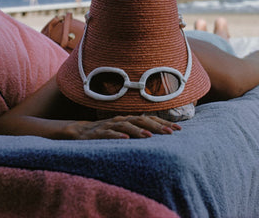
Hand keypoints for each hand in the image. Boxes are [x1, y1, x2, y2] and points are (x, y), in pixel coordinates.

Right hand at [61, 115, 181, 139]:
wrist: (79, 131)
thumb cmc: (106, 132)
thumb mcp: (124, 131)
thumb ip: (139, 131)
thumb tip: (160, 136)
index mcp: (129, 119)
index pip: (150, 119)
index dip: (164, 123)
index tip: (179, 129)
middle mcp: (121, 120)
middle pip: (141, 120)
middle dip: (157, 126)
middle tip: (170, 133)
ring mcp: (110, 125)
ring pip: (126, 126)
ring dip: (138, 131)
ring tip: (149, 137)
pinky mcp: (98, 133)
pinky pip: (108, 134)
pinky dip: (117, 136)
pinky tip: (125, 139)